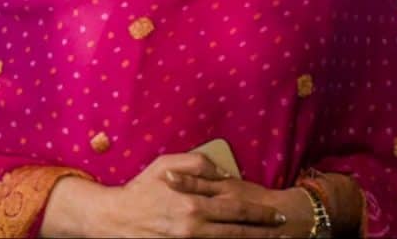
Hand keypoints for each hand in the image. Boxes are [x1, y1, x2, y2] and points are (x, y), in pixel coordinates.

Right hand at [97, 152, 288, 237]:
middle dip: (263, 233)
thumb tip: (224, 174)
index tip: (277, 215)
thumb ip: (198, 164)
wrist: (114, 219)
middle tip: (282, 231)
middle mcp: (193, 228)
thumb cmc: (141, 188)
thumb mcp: (166, 164)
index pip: (237, 211)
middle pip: (237, 233)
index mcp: (194, 204)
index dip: (260, 215)